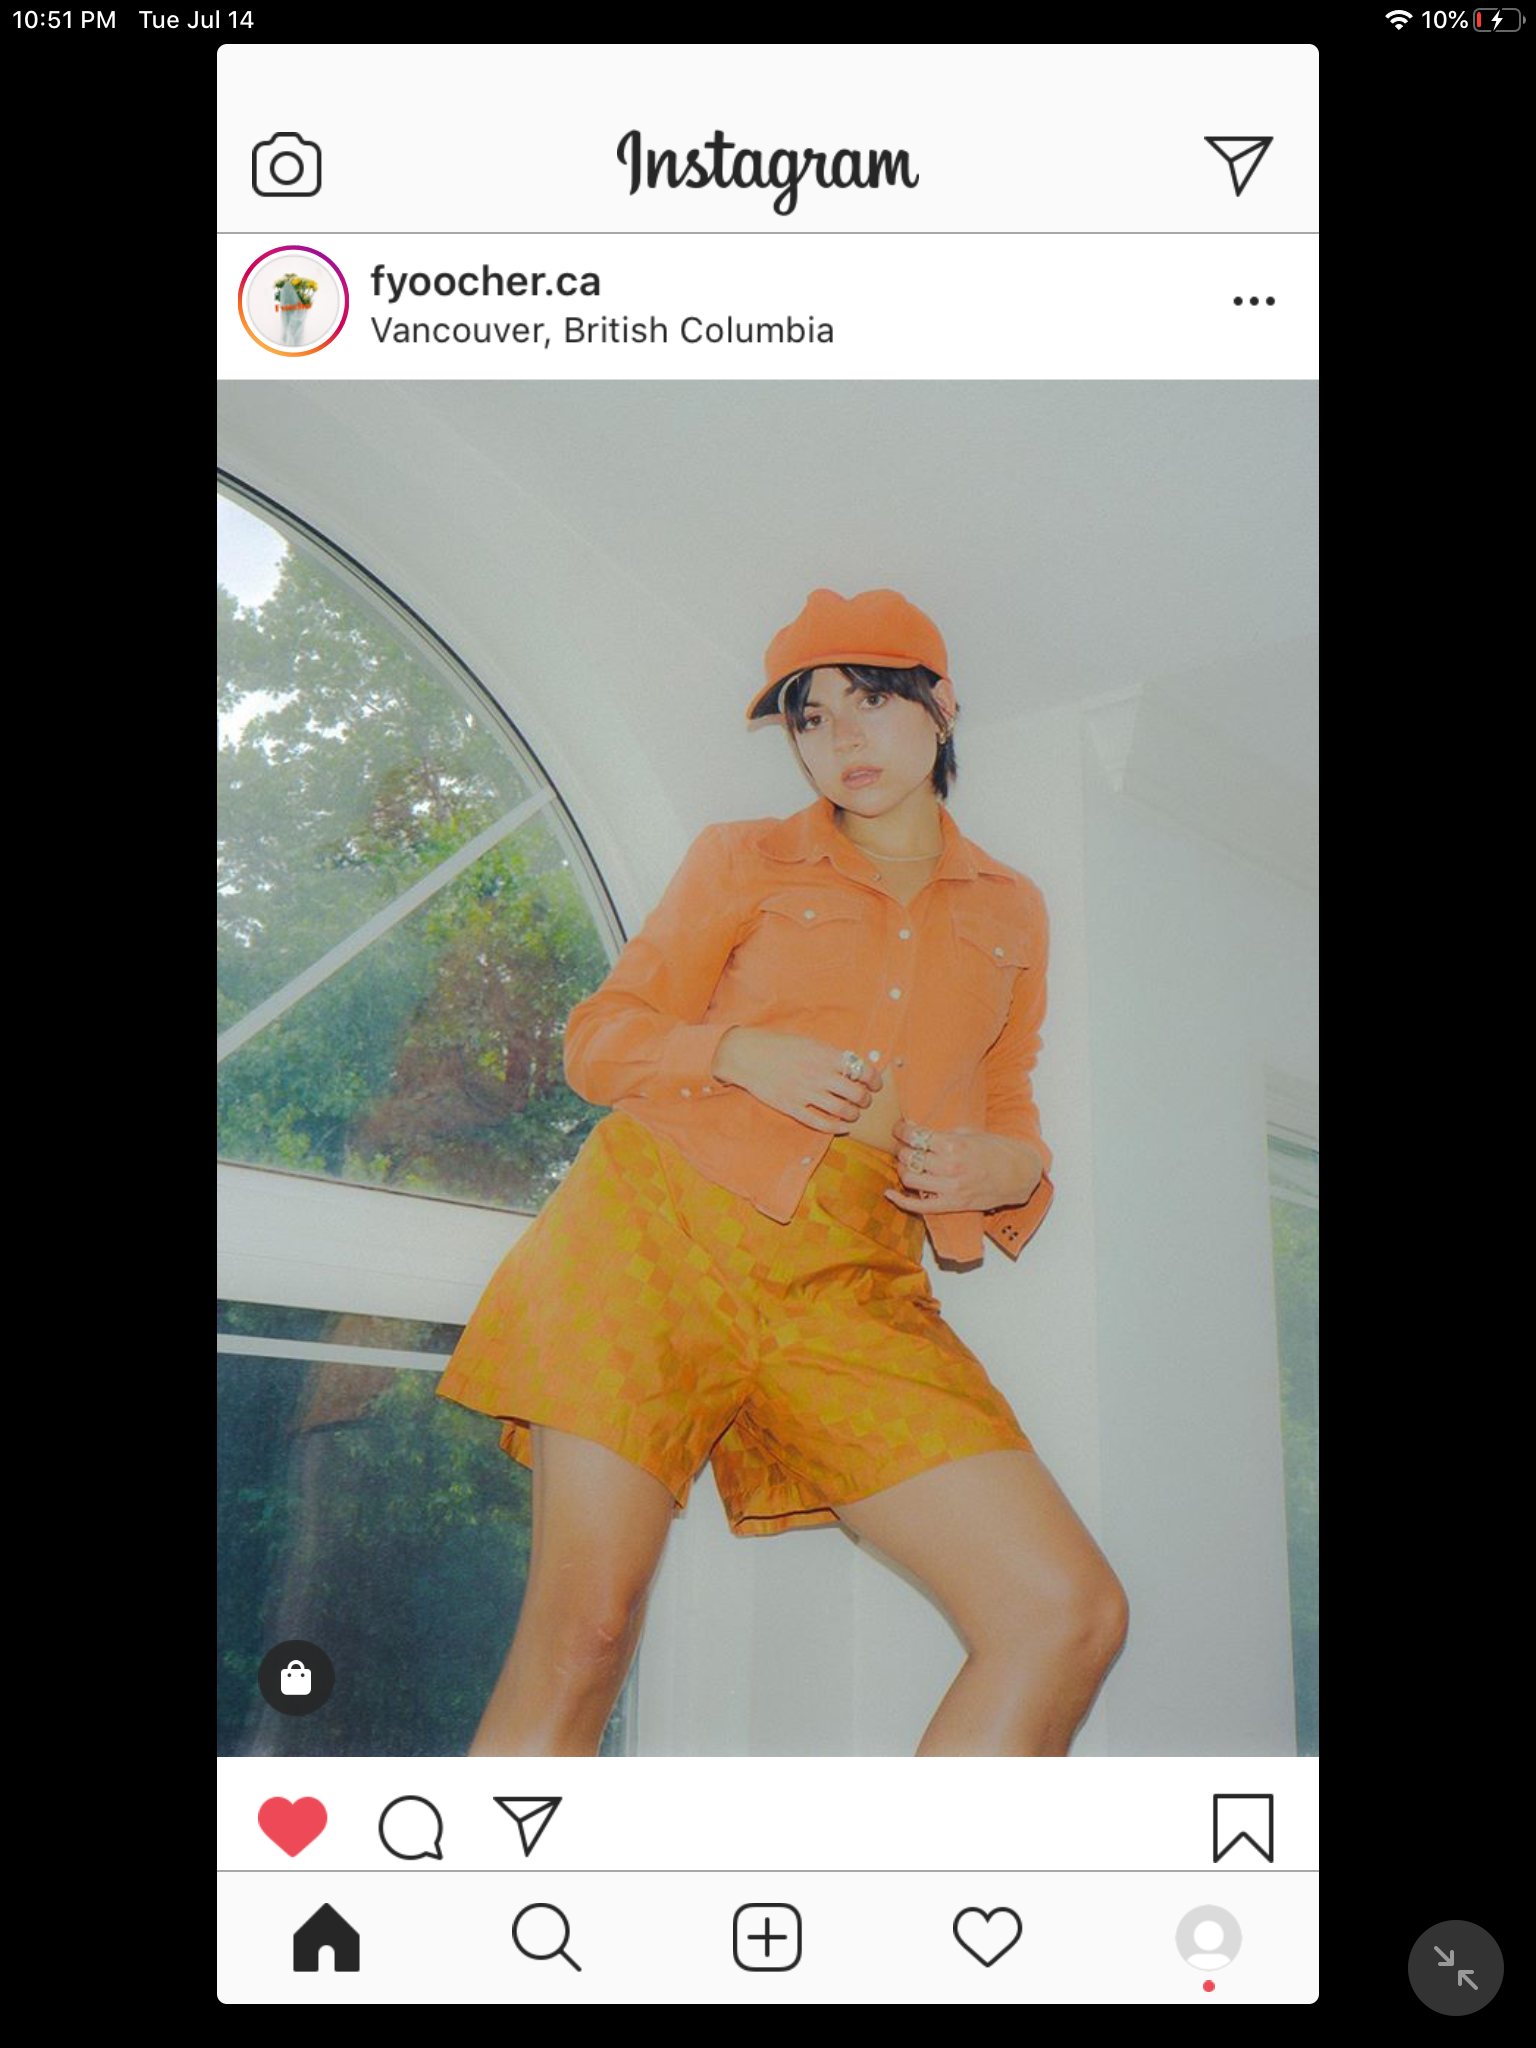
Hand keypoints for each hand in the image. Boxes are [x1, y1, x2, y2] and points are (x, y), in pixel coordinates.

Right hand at [713, 1028, 884, 1133]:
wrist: (746, 1054)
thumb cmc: (777, 1045)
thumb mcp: (807, 1041)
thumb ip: (829, 1054)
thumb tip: (851, 1065)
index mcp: (824, 1055)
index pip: (861, 1070)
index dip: (873, 1079)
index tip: (874, 1084)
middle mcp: (818, 1074)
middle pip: (855, 1093)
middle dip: (865, 1099)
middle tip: (864, 1100)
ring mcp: (805, 1092)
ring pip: (841, 1110)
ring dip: (853, 1114)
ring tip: (854, 1113)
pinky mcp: (792, 1107)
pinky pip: (820, 1122)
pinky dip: (837, 1128)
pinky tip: (843, 1127)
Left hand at [883, 1119, 1042, 1212]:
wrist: (1019, 1174)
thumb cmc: (996, 1149)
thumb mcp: (971, 1133)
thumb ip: (943, 1133)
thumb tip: (916, 1130)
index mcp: (954, 1145)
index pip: (915, 1136)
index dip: (901, 1130)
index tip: (899, 1128)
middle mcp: (949, 1167)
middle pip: (909, 1156)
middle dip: (901, 1148)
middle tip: (903, 1145)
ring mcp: (950, 1188)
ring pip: (909, 1178)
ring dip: (902, 1168)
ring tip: (906, 1163)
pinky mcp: (952, 1204)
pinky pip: (919, 1206)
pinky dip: (901, 1201)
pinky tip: (890, 1193)